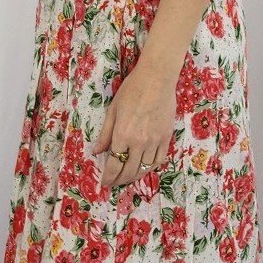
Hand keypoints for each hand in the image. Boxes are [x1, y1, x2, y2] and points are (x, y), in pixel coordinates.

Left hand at [92, 61, 176, 189]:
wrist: (157, 79)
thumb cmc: (131, 91)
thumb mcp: (112, 111)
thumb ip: (105, 135)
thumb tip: (96, 152)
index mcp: (122, 135)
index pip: (114, 165)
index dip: (108, 177)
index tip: (105, 182)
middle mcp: (139, 142)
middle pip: (129, 171)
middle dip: (119, 180)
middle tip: (114, 183)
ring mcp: (155, 141)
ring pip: (144, 169)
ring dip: (134, 177)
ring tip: (127, 178)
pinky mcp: (166, 138)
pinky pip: (158, 160)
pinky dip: (150, 168)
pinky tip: (144, 169)